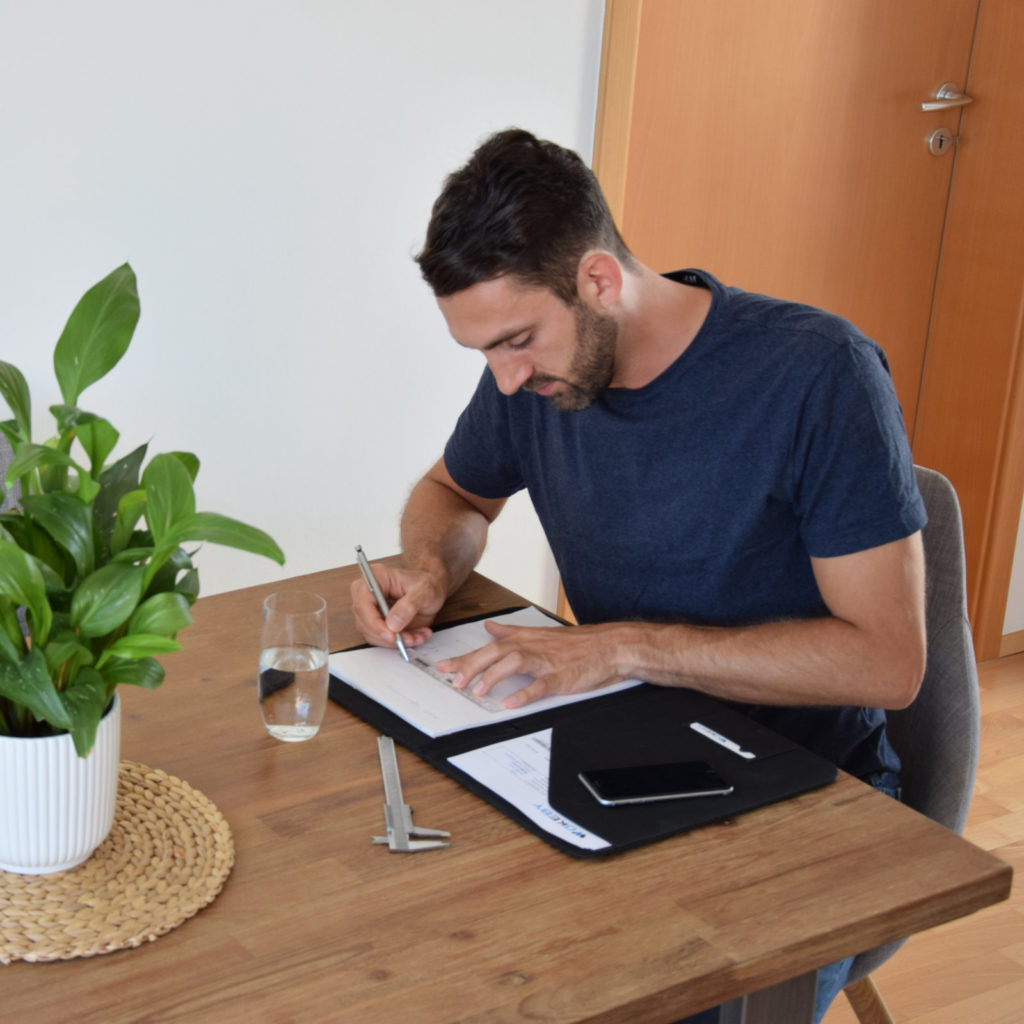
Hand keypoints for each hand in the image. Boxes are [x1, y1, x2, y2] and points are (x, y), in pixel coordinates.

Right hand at [350, 563, 446, 651]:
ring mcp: (370, 609)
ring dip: (395, 641)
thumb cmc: (428, 584)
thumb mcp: (424, 591)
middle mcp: (368, 593)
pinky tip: (414, 636)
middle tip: (409, 638)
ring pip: (372, 634)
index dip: (374, 622)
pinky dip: (398, 642)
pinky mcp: (376, 622)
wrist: (434, 590)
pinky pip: (381, 639)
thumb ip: (409, 606)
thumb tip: (393, 623)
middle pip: (364, 622)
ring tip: (416, 637)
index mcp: (376, 577)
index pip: (363, 603)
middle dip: (388, 635)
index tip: (391, 634)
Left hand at [438, 621, 628, 708]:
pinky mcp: (561, 676)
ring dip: (493, 676)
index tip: (443, 667)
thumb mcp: (540, 633)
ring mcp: (547, 662)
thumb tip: (490, 627)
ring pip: (514, 663)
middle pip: (495, 653)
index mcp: (525, 639)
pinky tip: (510, 703)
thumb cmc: (576, 644)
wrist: (610, 646)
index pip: (488, 647)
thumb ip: (512, 631)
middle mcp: (532, 647)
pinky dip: (524, 694)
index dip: (465, 658)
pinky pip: (540, 685)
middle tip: (454, 681)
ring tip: (478, 691)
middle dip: (471, 666)